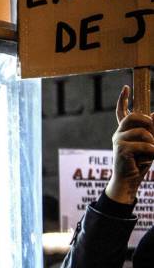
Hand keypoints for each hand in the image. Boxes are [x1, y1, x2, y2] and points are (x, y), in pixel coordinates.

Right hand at [105, 86, 153, 204]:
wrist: (129, 180)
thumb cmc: (139, 162)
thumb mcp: (149, 144)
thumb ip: (151, 130)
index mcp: (124, 131)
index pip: (122, 112)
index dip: (123, 99)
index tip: (126, 87)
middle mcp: (118, 134)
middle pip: (135, 117)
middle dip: (148, 123)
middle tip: (153, 136)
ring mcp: (118, 141)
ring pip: (144, 133)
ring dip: (153, 143)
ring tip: (150, 154)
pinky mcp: (121, 150)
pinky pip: (145, 145)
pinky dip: (152, 152)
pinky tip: (146, 160)